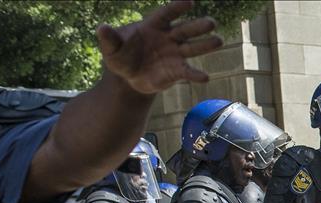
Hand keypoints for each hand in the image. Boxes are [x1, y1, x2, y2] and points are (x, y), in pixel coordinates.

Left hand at [97, 0, 222, 94]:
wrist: (128, 78)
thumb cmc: (120, 57)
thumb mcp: (111, 49)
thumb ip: (109, 39)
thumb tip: (102, 28)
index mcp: (153, 26)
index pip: (167, 14)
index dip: (178, 7)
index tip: (190, 1)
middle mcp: (168, 38)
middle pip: (185, 30)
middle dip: (198, 26)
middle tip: (212, 22)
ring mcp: (175, 54)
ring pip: (193, 48)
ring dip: (206, 45)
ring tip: (219, 41)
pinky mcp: (177, 71)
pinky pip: (188, 72)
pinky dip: (196, 75)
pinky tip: (205, 78)